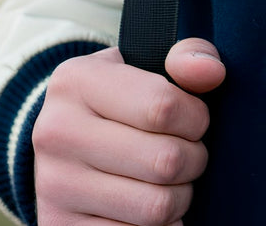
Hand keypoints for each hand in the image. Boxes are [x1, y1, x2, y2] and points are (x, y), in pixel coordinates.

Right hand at [33, 37, 225, 224]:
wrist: (64, 138)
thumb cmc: (123, 96)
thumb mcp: (147, 62)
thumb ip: (187, 56)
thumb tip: (212, 71)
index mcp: (77, 81)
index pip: (163, 107)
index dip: (196, 117)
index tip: (194, 119)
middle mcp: (56, 132)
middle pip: (165, 161)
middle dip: (194, 158)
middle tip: (187, 151)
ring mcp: (54, 185)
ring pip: (156, 207)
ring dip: (181, 196)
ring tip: (171, 178)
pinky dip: (160, 225)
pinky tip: (150, 203)